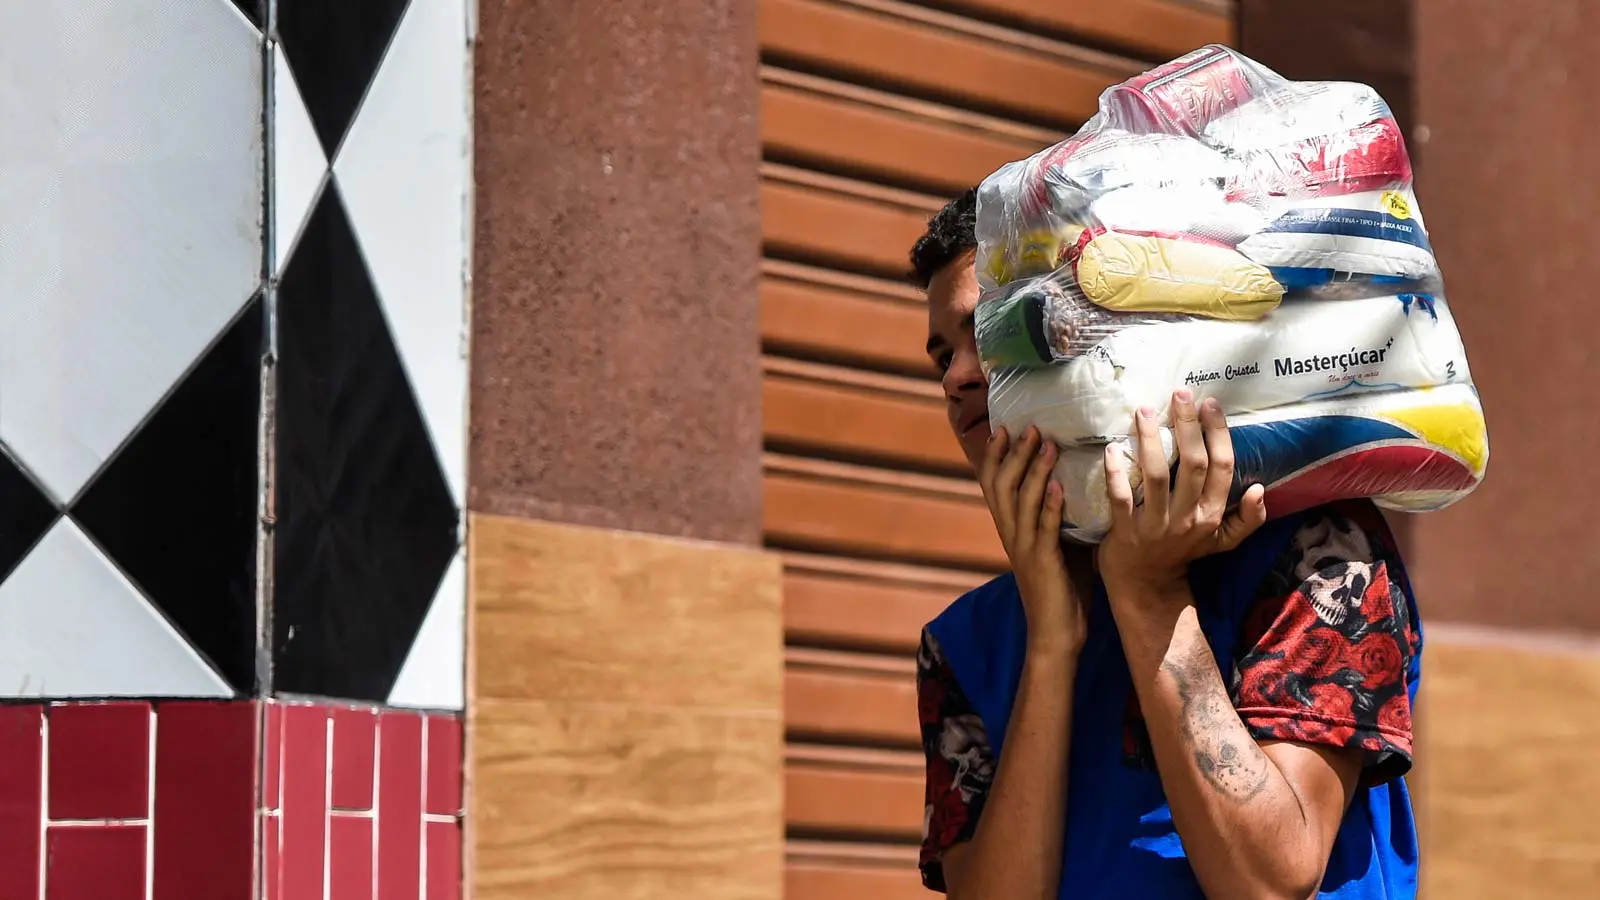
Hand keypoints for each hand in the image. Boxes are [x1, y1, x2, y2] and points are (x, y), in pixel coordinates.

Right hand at [978, 425, 1086, 655]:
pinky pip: (1043, 529)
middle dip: (1013, 454)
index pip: (993, 485)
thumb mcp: (1060, 544)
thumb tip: (1082, 482)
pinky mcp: (1042, 563)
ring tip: (1046, 445)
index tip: (1003, 428)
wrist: (1056, 634)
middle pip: (1001, 485)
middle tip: (1029, 427)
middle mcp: (1011, 535)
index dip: (994, 456)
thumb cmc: (1062, 589)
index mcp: (1011, 529)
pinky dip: (1049, 506)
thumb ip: (1062, 515)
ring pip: (1020, 501)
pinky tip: (1057, 486)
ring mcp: (1025, 548)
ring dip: (1033, 471)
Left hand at [1098, 391, 1267, 598]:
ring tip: (1143, 410)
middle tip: (1180, 394)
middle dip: (1188, 426)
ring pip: (1156, 476)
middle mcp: (1187, 519)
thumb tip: (1259, 489)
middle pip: (1192, 465)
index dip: (1218, 433)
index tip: (1209, 403)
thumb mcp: (1223, 540)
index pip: (1222, 467)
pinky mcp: (1125, 531)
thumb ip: (1248, 519)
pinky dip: (1116, 472)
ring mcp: (1155, 525)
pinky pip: (1121, 497)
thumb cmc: (1184, 552)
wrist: (1146, 586)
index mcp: (1212, 515)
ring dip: (1150, 440)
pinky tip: (1113, 448)